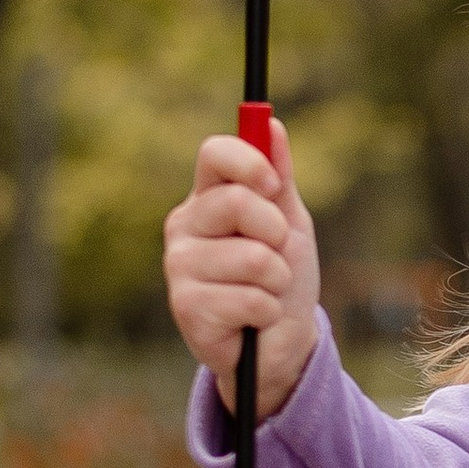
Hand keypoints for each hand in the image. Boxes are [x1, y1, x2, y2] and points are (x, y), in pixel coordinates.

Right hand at [162, 120, 320, 420]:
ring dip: (276, 279)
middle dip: (276, 233)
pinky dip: (267, 310)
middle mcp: (185, 226)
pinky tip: (253, 319)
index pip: (214, 154)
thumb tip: (272, 124)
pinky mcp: (186, 307)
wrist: (279, 344)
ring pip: (251, 258)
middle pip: (236, 202)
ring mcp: (180, 266)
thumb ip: (279, 178)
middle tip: (276, 254)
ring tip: (265, 291)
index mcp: (208, 198)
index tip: (274, 186)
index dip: (250, 162)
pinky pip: (250, 298)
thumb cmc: (282, 278)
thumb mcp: (288, 223)